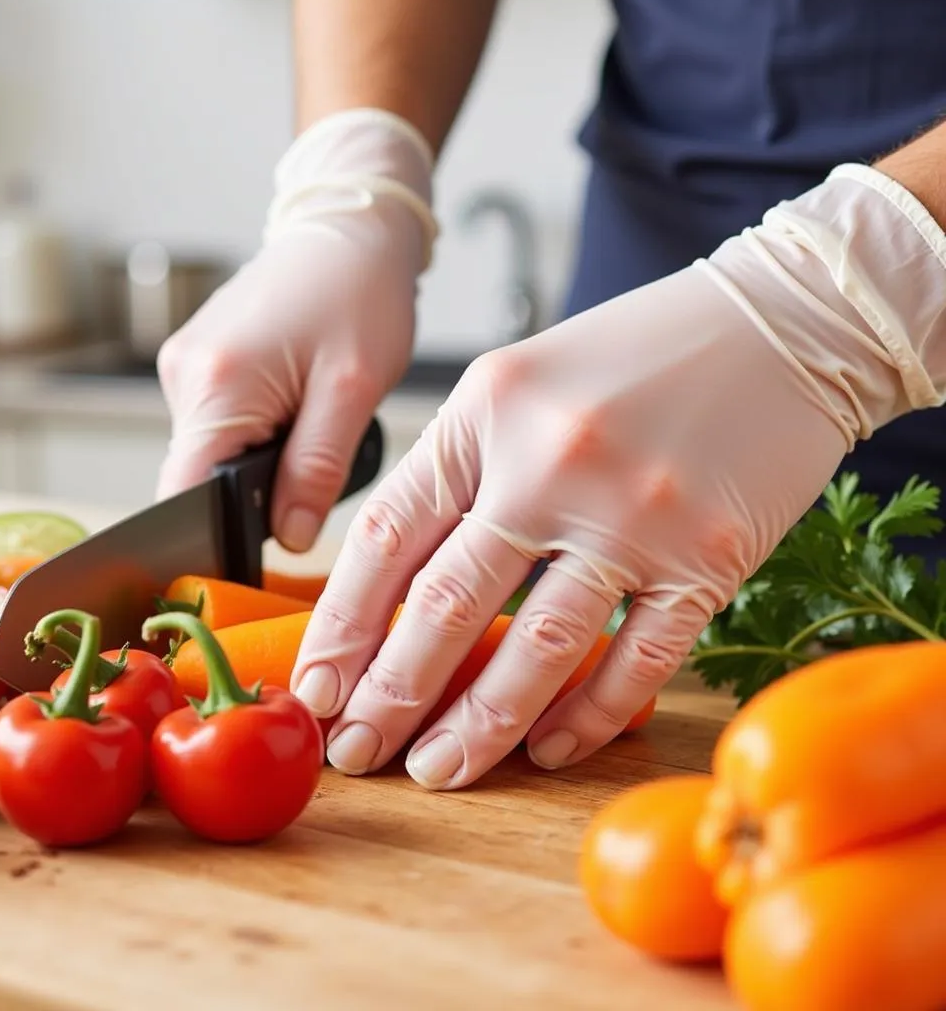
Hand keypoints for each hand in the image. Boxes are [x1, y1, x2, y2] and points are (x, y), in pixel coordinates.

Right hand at [155, 109, 437, 551]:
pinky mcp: (203, 364)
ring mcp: (188, 368)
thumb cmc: (359, 294)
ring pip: (211, 453)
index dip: (213, 539)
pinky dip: (257, 435)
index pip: (184, 493)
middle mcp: (184, 376)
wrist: (350, 227)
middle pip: (198, 477)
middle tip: (312, 483)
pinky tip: (298, 413)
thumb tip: (288, 536)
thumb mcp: (352, 390)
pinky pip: (220, 424)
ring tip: (314, 429)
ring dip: (258, 463)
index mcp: (216, 385)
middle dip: (250, 497)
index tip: (251, 563)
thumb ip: (316, 470)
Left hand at [289, 164, 945, 787]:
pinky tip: (546, 750)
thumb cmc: (639, 354)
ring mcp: (634, 515)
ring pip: (536, 649)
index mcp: (488, 410)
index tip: (315, 686)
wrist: (783, 325)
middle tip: (354, 752)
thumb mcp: (519, 382)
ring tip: (436, 772)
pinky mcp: (708, 559)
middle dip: (388, 693)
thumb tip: (401, 580)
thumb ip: (459, 467)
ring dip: (478, 726)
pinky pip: (636, 662)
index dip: (342, 623)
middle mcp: (552, 462)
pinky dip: (587, 716)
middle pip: (446, 604)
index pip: (389, 535)